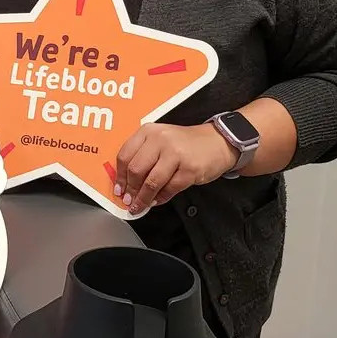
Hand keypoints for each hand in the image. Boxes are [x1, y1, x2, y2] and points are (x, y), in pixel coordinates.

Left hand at [115, 123, 236, 214]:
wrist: (218, 141)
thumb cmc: (185, 144)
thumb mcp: (160, 140)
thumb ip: (143, 155)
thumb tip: (126, 182)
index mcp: (148, 131)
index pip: (125, 155)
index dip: (120, 176)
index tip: (119, 189)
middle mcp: (160, 139)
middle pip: (136, 170)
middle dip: (131, 190)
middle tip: (129, 201)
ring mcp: (176, 154)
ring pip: (151, 182)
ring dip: (143, 198)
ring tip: (140, 206)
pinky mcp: (189, 169)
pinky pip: (170, 189)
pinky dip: (161, 198)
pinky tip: (157, 201)